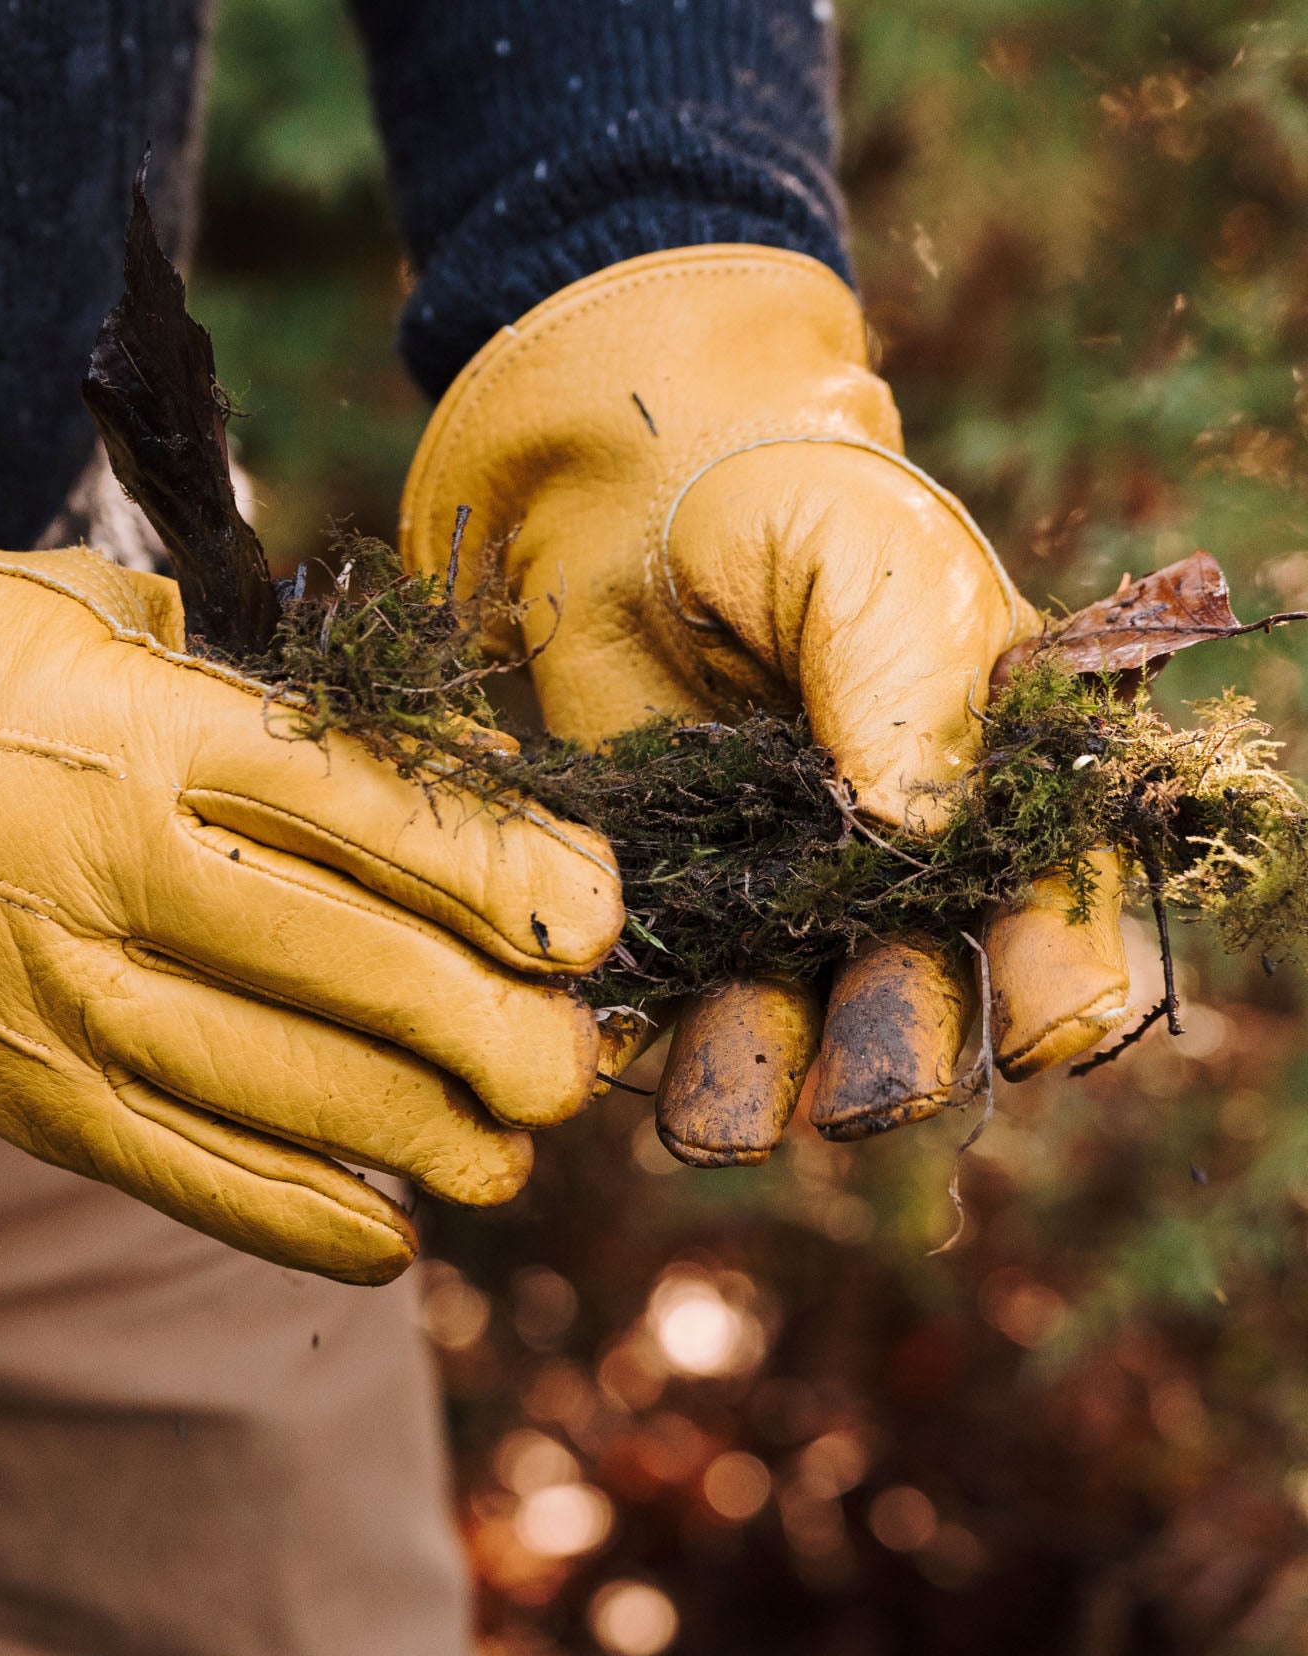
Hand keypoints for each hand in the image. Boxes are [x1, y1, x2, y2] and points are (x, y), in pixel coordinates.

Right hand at [0, 457, 623, 1280]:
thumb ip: (290, 718)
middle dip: (484, 1032)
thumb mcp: (136, 630)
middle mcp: (107, 859)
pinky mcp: (11, 1082)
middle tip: (569, 1069)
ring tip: (501, 1160)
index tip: (596, 922)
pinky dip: (286, 1216)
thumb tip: (478, 812)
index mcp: (153, 725)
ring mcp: (52, 986)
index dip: (500, 875)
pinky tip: (383, 1237)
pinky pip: (168, 1169)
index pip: (364, 812)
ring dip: (409, 1138)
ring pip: (267, 1088)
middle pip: (340, 967)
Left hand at [399, 246, 1129, 1164]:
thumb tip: (917, 834)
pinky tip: (624, 1065)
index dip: (1059, 977)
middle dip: (901, 1055)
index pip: (1057, 903)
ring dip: (768, 1082)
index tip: (1040, 1032)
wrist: (629, 498)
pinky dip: (650, 1039)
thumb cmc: (787, 509)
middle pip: (924, 993)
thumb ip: (909, 691)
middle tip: (862, 1098)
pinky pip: (670, 995)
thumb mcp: (874, 567)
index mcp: (1005, 782)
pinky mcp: (674, 904)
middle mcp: (905, 863)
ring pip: (794, 1021)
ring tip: (723, 1128)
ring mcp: (783, 894)